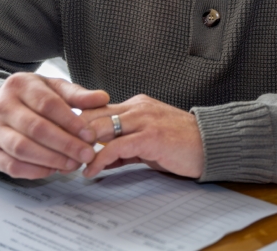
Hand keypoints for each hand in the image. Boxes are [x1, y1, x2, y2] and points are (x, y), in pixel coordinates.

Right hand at [0, 73, 107, 178]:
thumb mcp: (55, 87)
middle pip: (36, 129)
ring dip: (52, 159)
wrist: (0, 104)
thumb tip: (102, 98)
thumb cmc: (33, 96)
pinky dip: (35, 171)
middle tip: (87, 154)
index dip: (71, 122)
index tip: (90, 135)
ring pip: (22, 149)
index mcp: (21, 86)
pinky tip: (54, 170)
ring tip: (74, 164)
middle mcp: (3, 108)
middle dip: (65, 144)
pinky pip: (11, 166)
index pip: (48, 105)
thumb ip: (78, 95)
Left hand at [79, 94, 203, 178]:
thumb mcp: (150, 141)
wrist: (212, 144)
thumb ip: (126, 146)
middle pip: (93, 115)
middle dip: (74, 136)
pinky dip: (98, 160)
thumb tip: (103, 159)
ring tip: (72, 164)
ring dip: (82, 148)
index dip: (78, 126)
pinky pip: (115, 147)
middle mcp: (139, 107)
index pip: (97, 109)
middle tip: (63, 155)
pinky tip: (91, 171)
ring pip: (100, 128)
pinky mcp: (150, 136)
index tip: (67, 143)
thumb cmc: (184, 143)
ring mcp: (144, 120)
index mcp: (138, 104)